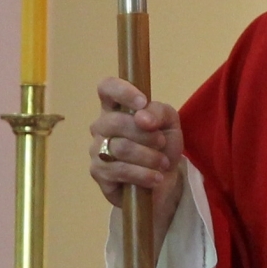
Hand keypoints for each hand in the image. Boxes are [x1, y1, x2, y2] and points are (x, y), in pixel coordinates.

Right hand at [89, 77, 186, 242]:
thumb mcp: (170, 123)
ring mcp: (96, 149)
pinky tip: (155, 177)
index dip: (122, 91)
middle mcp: (101, 126)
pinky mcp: (98, 173)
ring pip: (119, 148)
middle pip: (115, 121)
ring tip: (162, 164)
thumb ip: (159, 112)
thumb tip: (141, 117)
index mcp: (116, 107)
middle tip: (162, 143)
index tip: (143, 103)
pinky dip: (143, 174)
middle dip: (145, 134)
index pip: (107, 88)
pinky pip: (119, 170)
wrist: (163, 179)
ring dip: (148, 156)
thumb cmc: (162, 146)